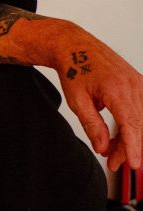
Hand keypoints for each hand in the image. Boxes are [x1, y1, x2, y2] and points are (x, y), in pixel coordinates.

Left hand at [0, 6, 142, 170]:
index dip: (134, 147)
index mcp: (117, 89)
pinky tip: (119, 136)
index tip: (135, 164)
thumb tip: (103, 147)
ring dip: (131, 138)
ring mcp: (140, 84)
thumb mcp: (77, 100)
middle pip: (140, 126)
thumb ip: (92, 125)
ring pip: (142, 120)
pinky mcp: (140, 85)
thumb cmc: (75, 68)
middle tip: (111, 161)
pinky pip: (141, 111)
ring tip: (111, 149)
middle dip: (128, 148)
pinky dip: (133, 125)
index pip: (132, 125)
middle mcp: (134, 86)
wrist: (76, 46)